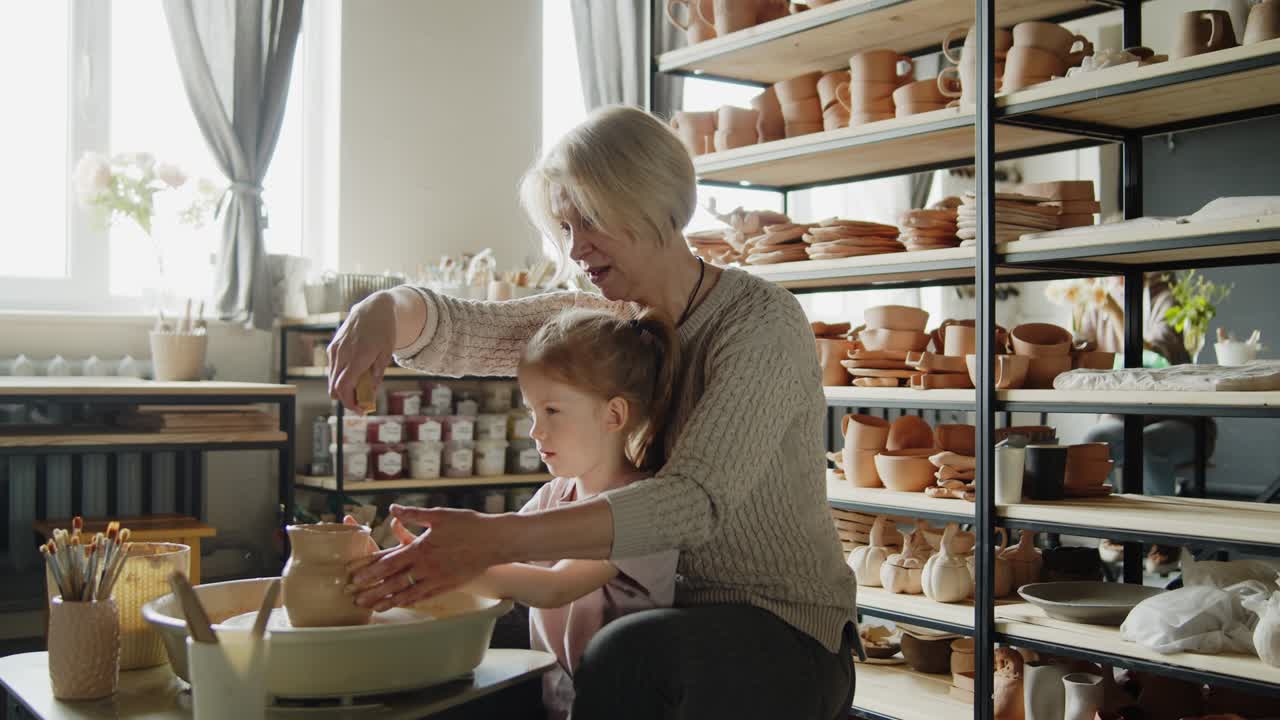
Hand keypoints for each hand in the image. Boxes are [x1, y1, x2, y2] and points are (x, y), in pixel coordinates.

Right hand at [328, 293, 397, 411]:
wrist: (374, 308)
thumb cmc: (384, 330)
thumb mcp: (386, 353)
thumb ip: (377, 374)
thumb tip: (370, 393)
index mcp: (358, 356)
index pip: (344, 387)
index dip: (350, 402)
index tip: (360, 410)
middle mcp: (342, 354)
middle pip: (335, 387)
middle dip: (346, 400)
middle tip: (361, 404)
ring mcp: (335, 350)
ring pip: (332, 379)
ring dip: (343, 389)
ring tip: (360, 389)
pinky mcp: (333, 347)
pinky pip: (333, 369)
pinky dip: (340, 378)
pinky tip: (354, 376)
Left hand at [345, 505, 506, 611]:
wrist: (494, 541)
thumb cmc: (468, 525)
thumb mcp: (439, 515)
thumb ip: (413, 514)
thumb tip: (392, 509)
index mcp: (420, 548)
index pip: (388, 562)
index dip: (369, 570)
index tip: (354, 577)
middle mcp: (425, 567)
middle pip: (393, 582)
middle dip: (372, 591)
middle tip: (355, 599)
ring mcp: (436, 579)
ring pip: (406, 593)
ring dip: (387, 600)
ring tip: (372, 607)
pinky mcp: (447, 585)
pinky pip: (424, 596)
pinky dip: (409, 601)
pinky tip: (400, 604)